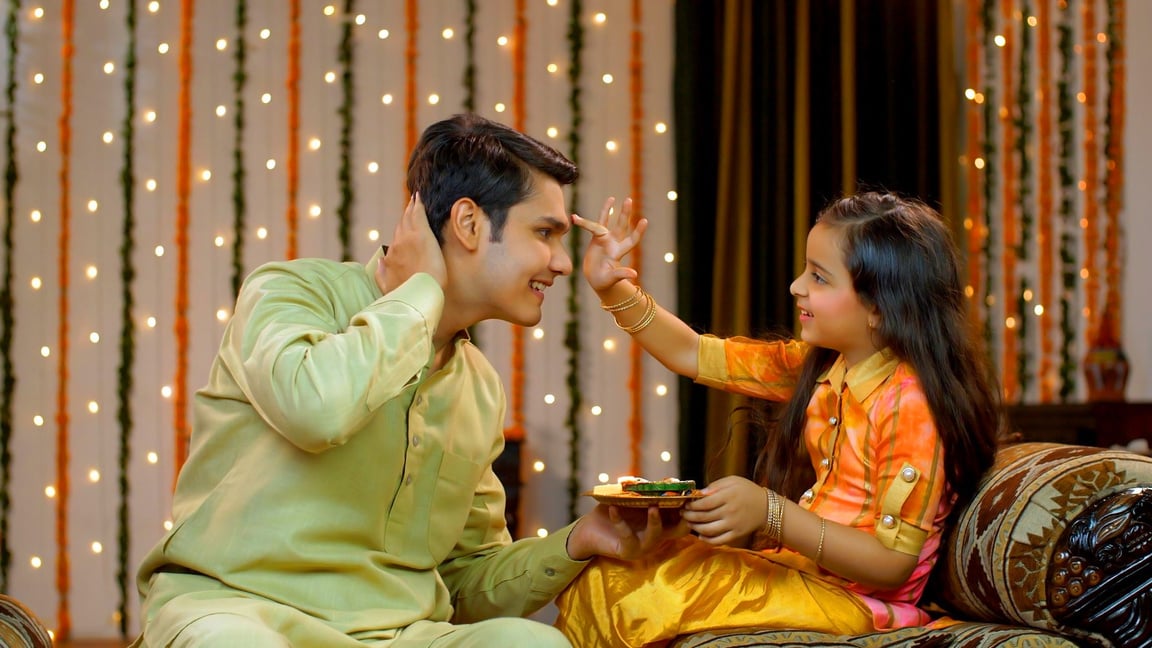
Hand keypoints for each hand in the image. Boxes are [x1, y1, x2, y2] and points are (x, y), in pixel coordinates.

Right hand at [376, 193, 446, 294]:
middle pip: (400, 228)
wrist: (423, 294)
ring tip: (414, 202)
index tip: (403, 229)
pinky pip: (418, 214)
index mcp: (390, 258)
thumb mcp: (388, 288)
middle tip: (410, 208)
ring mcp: (409, 238)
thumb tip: (380, 261)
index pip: (395, 241)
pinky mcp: (422, 234)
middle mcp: (397, 245)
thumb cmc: (409, 295)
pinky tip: (418, 197)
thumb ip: (381, 274)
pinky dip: (418, 205)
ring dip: (410, 210)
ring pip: (408, 219)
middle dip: (405, 219)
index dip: (400, 234)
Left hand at [565, 503, 688, 560]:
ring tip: (653, 507)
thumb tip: (665, 478)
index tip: (691, 494)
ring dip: (655, 521)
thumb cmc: (613, 511)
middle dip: (684, 519)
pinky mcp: (627, 551)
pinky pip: (626, 535)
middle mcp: (656, 537)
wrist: (588, 530)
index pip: (683, 518)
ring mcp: (642, 546)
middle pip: (678, 531)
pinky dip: (619, 520)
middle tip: (684, 504)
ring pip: (655, 535)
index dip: (690, 508)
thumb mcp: (632, 499)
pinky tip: (613, 508)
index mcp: (661, 524)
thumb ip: (646, 491)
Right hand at [571, 196, 647, 291]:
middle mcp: (613, 243)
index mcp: (618, 252)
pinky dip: (584, 222)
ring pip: (607, 222)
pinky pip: (592, 227)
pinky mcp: (595, 240)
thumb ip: (621, 274)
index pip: (631, 240)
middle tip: (629, 199)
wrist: (596, 280)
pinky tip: (575, 217)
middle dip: (625, 213)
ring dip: (609, 210)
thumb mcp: (612, 279)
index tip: (645, 220)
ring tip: (612, 198)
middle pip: (621, 226)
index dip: (638, 231)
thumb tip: (635, 274)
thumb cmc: (605, 282)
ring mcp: (604, 240)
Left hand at [681, 476, 764, 545]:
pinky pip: (718, 540)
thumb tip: (699, 493)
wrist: (766, 508)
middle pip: (704, 517)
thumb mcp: (733, 481)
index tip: (686, 504)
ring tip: (689, 522)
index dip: (692, 505)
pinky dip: (707, 540)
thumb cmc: (747, 491)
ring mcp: (733, 525)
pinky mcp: (736, 535)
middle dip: (689, 516)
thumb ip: (715, 486)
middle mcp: (730, 511)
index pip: (704, 503)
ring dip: (695, 527)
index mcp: (728, 496)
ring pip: (708, 530)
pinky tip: (700, 535)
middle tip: (683, 513)